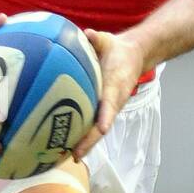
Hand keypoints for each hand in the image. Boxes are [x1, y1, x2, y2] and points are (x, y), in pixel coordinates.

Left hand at [72, 29, 145, 161]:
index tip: (102, 127)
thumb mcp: (109, 40)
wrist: (132, 57)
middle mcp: (112, 102)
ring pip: (95, 130)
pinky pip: (89, 125)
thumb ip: (98, 39)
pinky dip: (78, 136)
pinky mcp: (99, 109)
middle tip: (76, 155)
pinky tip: (61, 146)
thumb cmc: (117, 50)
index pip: (111, 102)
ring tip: (66, 158)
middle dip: (90, 141)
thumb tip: (88, 34)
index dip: (106, 114)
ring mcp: (106, 109)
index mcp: (115, 86)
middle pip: (101, 126)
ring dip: (84, 144)